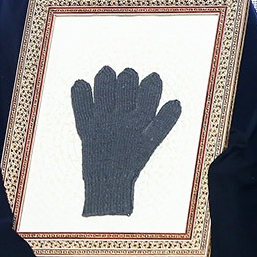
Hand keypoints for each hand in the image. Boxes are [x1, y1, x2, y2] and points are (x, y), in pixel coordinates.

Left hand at [71, 66, 180, 216]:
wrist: (107, 183)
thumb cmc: (130, 161)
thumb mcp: (150, 144)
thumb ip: (164, 123)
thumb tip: (177, 102)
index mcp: (139, 125)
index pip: (149, 95)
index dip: (152, 83)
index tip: (153, 77)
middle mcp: (121, 121)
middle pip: (126, 87)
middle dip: (128, 77)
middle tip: (128, 75)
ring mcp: (101, 123)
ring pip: (104, 89)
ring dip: (105, 78)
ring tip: (106, 72)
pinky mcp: (85, 127)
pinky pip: (80, 105)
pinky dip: (79, 92)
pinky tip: (81, 83)